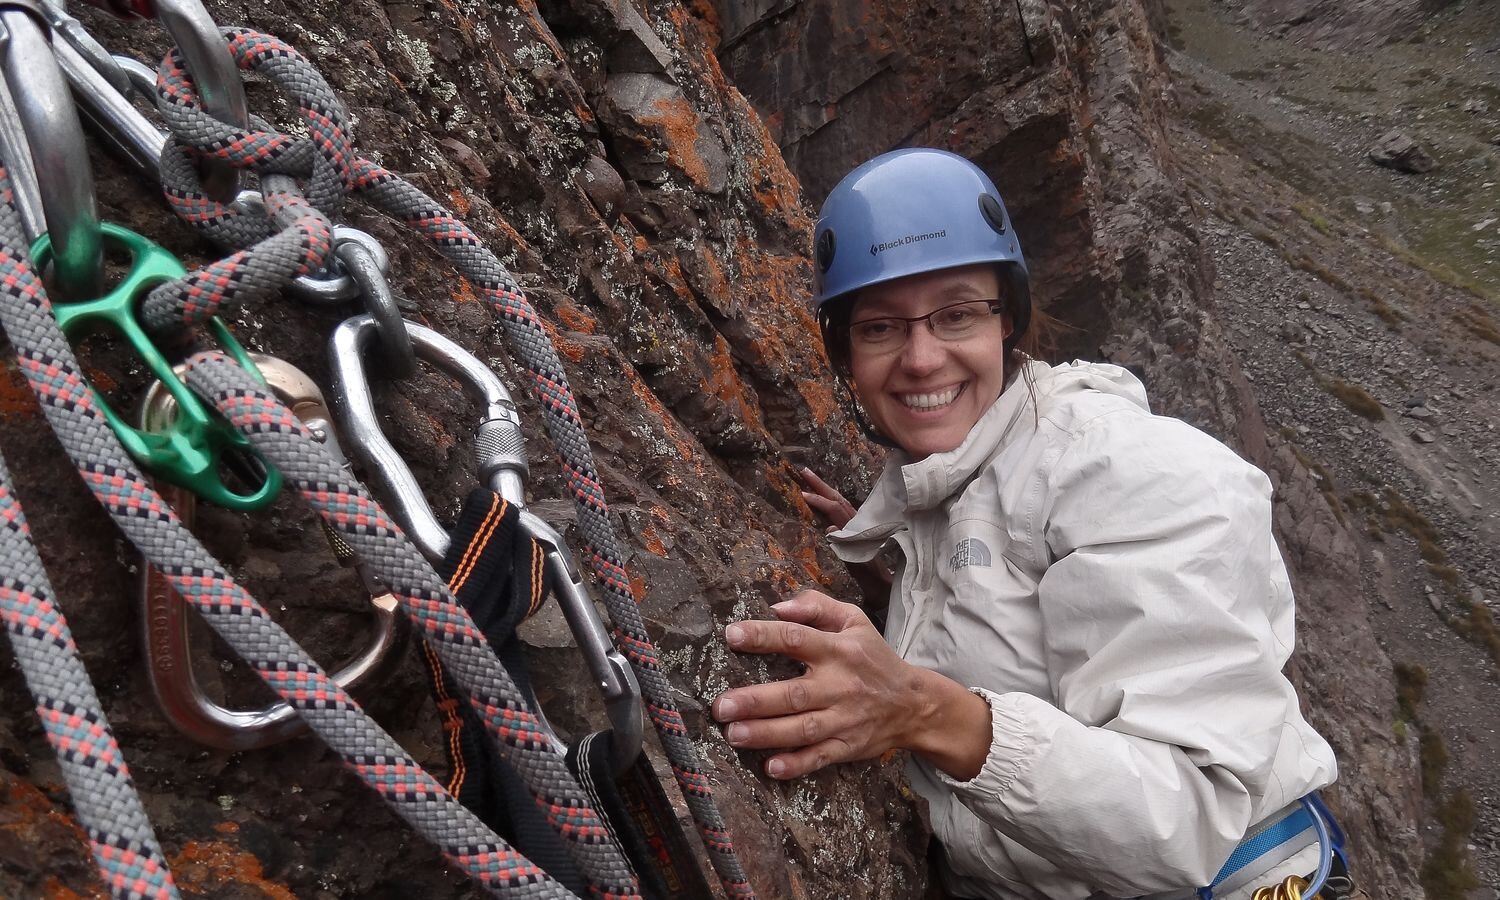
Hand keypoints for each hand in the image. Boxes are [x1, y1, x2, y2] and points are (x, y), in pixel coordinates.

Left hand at [713, 590, 990, 779]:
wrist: (914, 704)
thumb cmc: (874, 657)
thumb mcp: (854, 621)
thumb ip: (817, 606)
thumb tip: (778, 606)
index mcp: (838, 650)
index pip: (796, 639)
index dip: (763, 636)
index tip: (732, 635)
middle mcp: (839, 685)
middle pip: (794, 693)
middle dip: (756, 700)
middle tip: (722, 705)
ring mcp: (843, 719)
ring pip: (802, 728)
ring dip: (767, 733)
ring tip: (734, 734)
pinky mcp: (847, 746)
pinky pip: (820, 757)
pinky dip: (797, 764)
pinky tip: (772, 767)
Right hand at [793, 467, 892, 600]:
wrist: (884, 585)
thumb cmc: (870, 579)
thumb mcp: (857, 566)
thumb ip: (845, 548)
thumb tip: (830, 528)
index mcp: (856, 531)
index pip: (836, 510)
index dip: (819, 501)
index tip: (802, 494)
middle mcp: (858, 524)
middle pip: (838, 498)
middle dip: (820, 484)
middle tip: (803, 471)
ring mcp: (858, 524)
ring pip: (841, 501)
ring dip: (825, 489)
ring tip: (809, 478)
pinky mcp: (858, 528)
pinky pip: (842, 508)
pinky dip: (831, 499)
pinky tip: (824, 497)